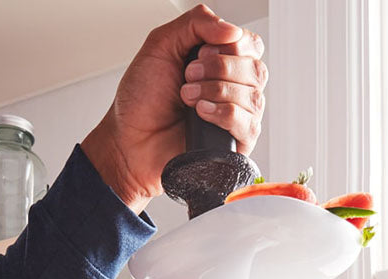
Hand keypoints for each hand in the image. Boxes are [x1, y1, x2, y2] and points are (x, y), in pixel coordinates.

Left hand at [81, 4, 267, 212]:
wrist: (131, 139)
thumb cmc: (143, 99)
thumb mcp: (162, 44)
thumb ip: (196, 23)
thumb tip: (234, 30)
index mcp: (222, 64)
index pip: (251, 46)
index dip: (232, 45)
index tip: (201, 52)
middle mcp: (235, 90)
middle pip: (256, 70)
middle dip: (220, 68)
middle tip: (189, 75)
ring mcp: (238, 119)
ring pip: (254, 97)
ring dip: (216, 91)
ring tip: (187, 97)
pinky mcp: (236, 146)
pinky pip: (248, 125)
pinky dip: (223, 114)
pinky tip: (200, 113)